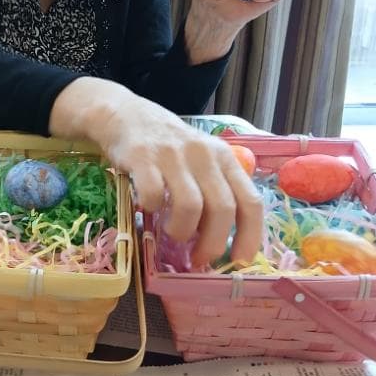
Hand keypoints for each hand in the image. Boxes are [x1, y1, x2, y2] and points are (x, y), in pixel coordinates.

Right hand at [49, 78, 263, 265]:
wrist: (124, 115)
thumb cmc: (167, 144)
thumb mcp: (200, 158)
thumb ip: (214, 188)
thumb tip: (222, 238)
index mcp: (223, 157)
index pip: (250, 201)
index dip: (249, 236)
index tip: (238, 260)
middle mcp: (203, 154)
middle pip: (222, 209)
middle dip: (211, 243)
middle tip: (198, 258)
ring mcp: (172, 154)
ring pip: (190, 206)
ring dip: (181, 230)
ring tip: (171, 232)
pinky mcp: (142, 157)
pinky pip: (153, 195)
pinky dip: (151, 209)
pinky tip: (147, 206)